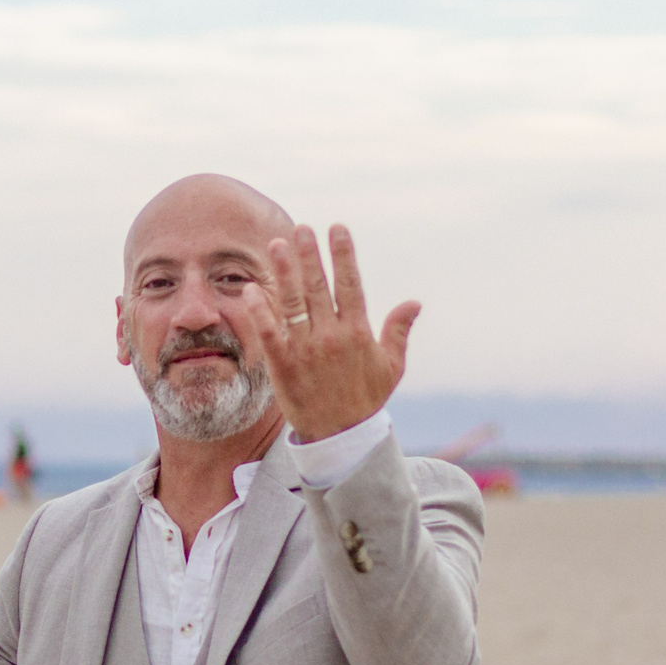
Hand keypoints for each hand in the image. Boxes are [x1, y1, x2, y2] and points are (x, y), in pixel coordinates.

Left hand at [231, 223, 418, 441]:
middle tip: (301, 228)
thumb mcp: (391, 367)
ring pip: (292, 304)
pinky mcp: (283, 365)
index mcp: (358, 333)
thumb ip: (399, 331)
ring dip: (284, 273)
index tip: (337, 229)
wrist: (340, 436)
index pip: (350, 285)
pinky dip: (260, 310)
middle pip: (318, 287)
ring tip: (276, 245)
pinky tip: (251, 289)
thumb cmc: (366, 399)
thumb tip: (414, 302)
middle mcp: (331, 337)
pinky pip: (268, 332)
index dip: (343, 255)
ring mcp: (305, 350)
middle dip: (309, 255)